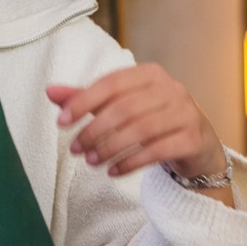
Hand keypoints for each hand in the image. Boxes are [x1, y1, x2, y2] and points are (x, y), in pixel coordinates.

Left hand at [47, 65, 227, 183]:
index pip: (111, 82)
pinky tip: (113, 171)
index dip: (84, 101)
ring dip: (110, 148)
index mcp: (150, 74)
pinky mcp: (193, 138)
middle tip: (75, 149)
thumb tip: (50, 91)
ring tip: (91, 162)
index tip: (61, 122)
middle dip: (95, 130)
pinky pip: (158, 151)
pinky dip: (131, 162)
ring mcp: (186, 113)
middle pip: (125, 107)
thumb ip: (87, 99)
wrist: (197, 145)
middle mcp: (171, 88)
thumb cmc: (153, 121)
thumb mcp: (120, 106)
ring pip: (141, 130)